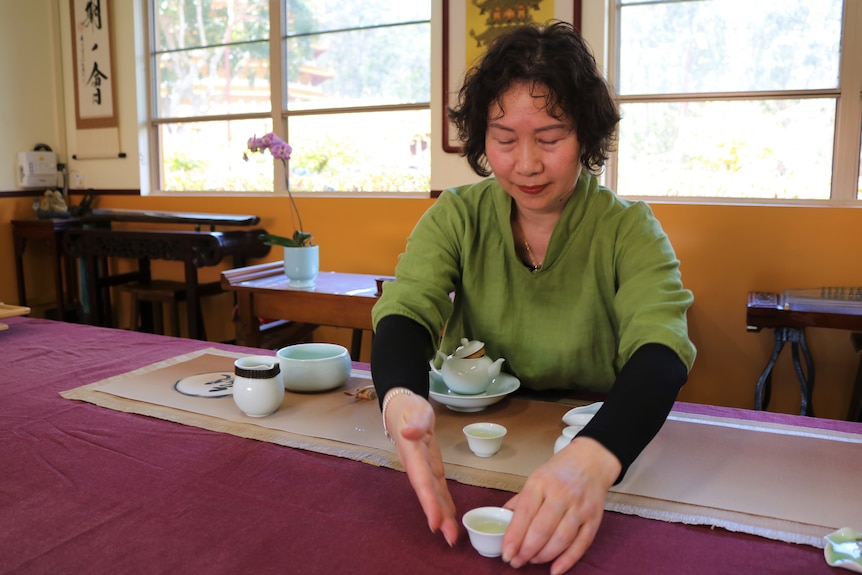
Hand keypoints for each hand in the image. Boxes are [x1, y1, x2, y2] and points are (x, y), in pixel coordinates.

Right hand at [383, 388, 459, 545]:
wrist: (405, 409)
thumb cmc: (411, 408)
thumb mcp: (417, 409)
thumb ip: (417, 421)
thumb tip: (409, 433)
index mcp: (414, 454)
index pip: (421, 481)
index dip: (428, 502)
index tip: (434, 522)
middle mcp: (418, 467)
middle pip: (428, 494)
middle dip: (438, 516)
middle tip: (450, 538)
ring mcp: (425, 470)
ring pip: (434, 496)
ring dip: (443, 516)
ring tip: (452, 537)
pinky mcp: (432, 469)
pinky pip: (439, 489)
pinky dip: (445, 504)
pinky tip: (451, 519)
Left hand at [501, 436, 620, 573]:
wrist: (592, 460)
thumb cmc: (559, 471)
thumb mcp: (536, 478)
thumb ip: (521, 501)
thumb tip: (504, 523)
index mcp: (541, 482)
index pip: (525, 512)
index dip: (514, 536)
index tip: (506, 553)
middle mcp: (561, 494)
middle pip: (542, 529)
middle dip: (526, 550)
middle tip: (516, 562)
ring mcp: (580, 507)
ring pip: (561, 539)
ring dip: (544, 556)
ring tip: (532, 561)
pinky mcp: (594, 519)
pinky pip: (581, 544)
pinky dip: (568, 560)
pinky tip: (555, 570)